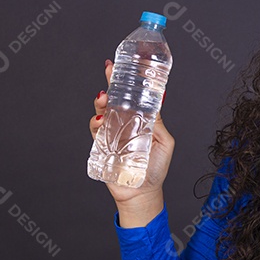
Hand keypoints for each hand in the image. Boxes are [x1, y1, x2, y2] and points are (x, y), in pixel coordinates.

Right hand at [90, 60, 174, 204]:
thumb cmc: (155, 169)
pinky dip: (95, 122)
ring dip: (101, 101)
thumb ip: (159, 123)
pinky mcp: (101, 145)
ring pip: (102, 110)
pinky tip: (99, 120)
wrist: (141, 193)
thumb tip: (157, 103)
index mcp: (140, 120)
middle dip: (112, 82)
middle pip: (115, 98)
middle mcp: (124, 123)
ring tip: (103, 97)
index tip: (129, 66)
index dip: (130, 82)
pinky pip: (94, 130)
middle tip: (110, 69)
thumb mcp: (164, 142)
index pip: (134, 97)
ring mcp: (112, 133)